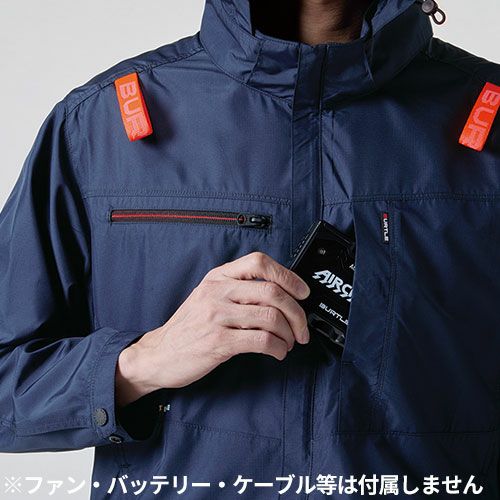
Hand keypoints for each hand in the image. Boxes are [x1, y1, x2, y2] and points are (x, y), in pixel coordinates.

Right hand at [115, 251, 310, 406]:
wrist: (158, 354)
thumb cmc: (188, 327)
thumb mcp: (208, 297)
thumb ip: (237, 290)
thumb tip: (279, 295)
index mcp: (218, 277)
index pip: (258, 263)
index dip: (287, 275)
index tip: (302, 291)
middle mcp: (217, 291)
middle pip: (272, 291)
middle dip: (296, 312)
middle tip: (302, 328)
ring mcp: (216, 316)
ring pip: (270, 317)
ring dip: (289, 333)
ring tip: (288, 342)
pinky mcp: (218, 342)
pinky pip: (261, 340)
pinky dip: (278, 348)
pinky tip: (278, 352)